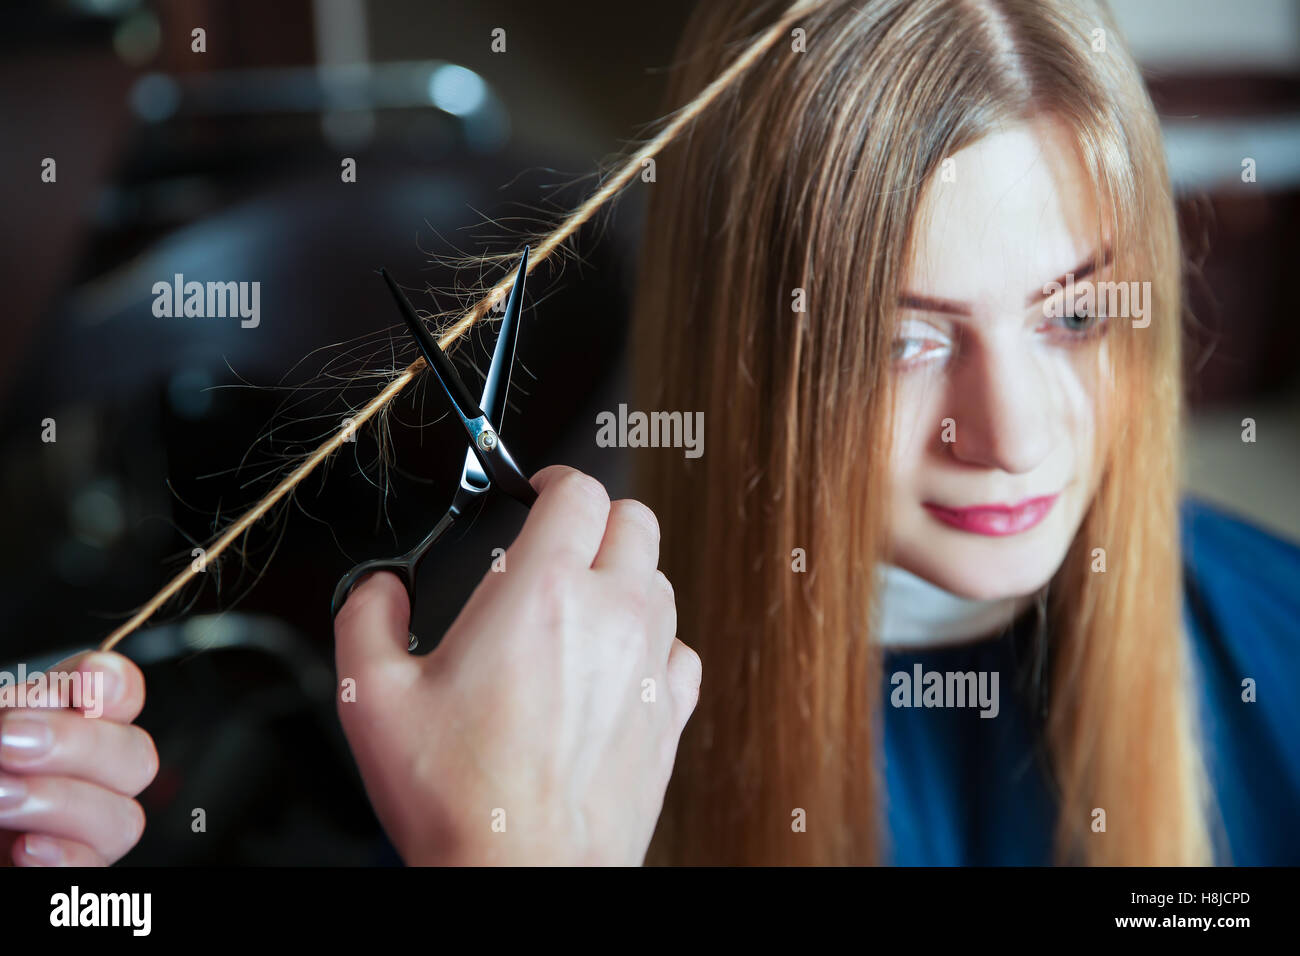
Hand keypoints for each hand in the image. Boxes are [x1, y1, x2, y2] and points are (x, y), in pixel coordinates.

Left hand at [1, 651, 157, 865]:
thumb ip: (14, 710)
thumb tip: (45, 705)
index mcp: (48, 725)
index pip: (116, 694)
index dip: (118, 684)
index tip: (90, 678)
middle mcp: (71, 777)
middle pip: (135, 756)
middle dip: (80, 743)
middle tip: (10, 741)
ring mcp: (70, 834)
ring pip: (123, 817)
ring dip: (61, 801)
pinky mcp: (61, 880)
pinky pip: (94, 872)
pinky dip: (66, 857)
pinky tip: (24, 847)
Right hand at [333, 465, 699, 864]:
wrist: (522, 876)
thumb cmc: (458, 798)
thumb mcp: (372, 697)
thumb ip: (367, 617)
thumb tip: (379, 589)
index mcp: (541, 592)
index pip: (579, 489)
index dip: (554, 479)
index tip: (537, 492)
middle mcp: (610, 615)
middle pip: (634, 521)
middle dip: (596, 518)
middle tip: (560, 541)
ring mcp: (651, 663)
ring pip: (660, 580)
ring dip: (624, 577)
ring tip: (578, 608)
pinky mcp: (672, 713)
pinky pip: (680, 648)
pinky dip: (653, 642)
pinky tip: (614, 668)